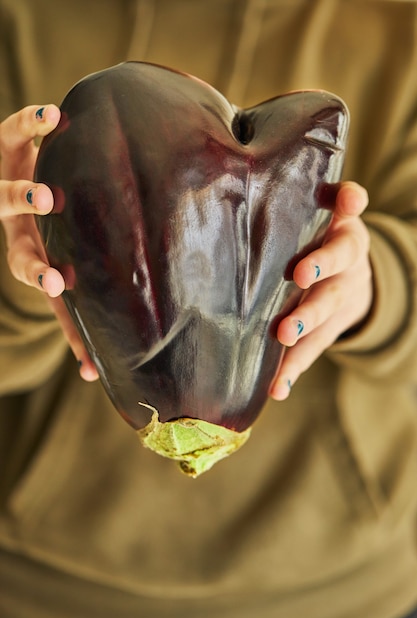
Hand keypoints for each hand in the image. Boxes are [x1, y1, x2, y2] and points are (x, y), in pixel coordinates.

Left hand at [0, 105, 97, 380]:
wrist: (11, 153)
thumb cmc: (60, 212)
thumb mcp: (78, 248)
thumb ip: (107, 273)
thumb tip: (164, 304)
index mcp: (43, 259)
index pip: (60, 306)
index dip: (73, 335)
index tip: (90, 367)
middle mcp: (22, 231)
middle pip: (23, 259)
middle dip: (37, 273)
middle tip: (56, 281)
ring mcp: (10, 191)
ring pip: (8, 199)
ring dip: (26, 201)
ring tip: (47, 197)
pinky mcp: (7, 144)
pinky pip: (18, 130)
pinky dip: (33, 123)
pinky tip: (53, 117)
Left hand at [270, 181, 371, 399]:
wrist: (355, 266)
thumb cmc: (328, 230)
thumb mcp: (335, 209)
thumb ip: (337, 199)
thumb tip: (351, 197)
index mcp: (346, 242)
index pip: (341, 248)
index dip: (325, 260)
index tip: (301, 274)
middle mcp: (345, 277)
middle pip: (330, 297)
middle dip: (309, 313)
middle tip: (286, 328)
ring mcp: (338, 306)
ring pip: (322, 328)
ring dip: (301, 345)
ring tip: (279, 359)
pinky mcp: (328, 330)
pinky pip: (313, 351)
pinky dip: (294, 370)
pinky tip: (278, 389)